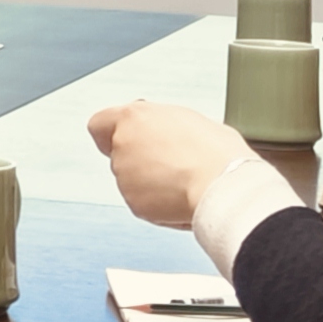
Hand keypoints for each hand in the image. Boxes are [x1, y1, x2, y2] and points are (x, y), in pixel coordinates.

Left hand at [86, 100, 253, 230]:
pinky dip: (158, 202)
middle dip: (140, 158)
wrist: (222, 185)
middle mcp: (122, 145)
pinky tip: (182, 196)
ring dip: (150, 181)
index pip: (100, 124)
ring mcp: (125, 176)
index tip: (126, 137)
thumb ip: (164, 125)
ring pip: (132, 179)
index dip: (111, 133)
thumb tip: (167, 132)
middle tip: (172, 161)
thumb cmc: (215, 150)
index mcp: (134, 117)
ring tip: (184, 179)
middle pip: (120, 153)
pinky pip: (143, 202)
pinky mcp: (134, 204)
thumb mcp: (189, 119)